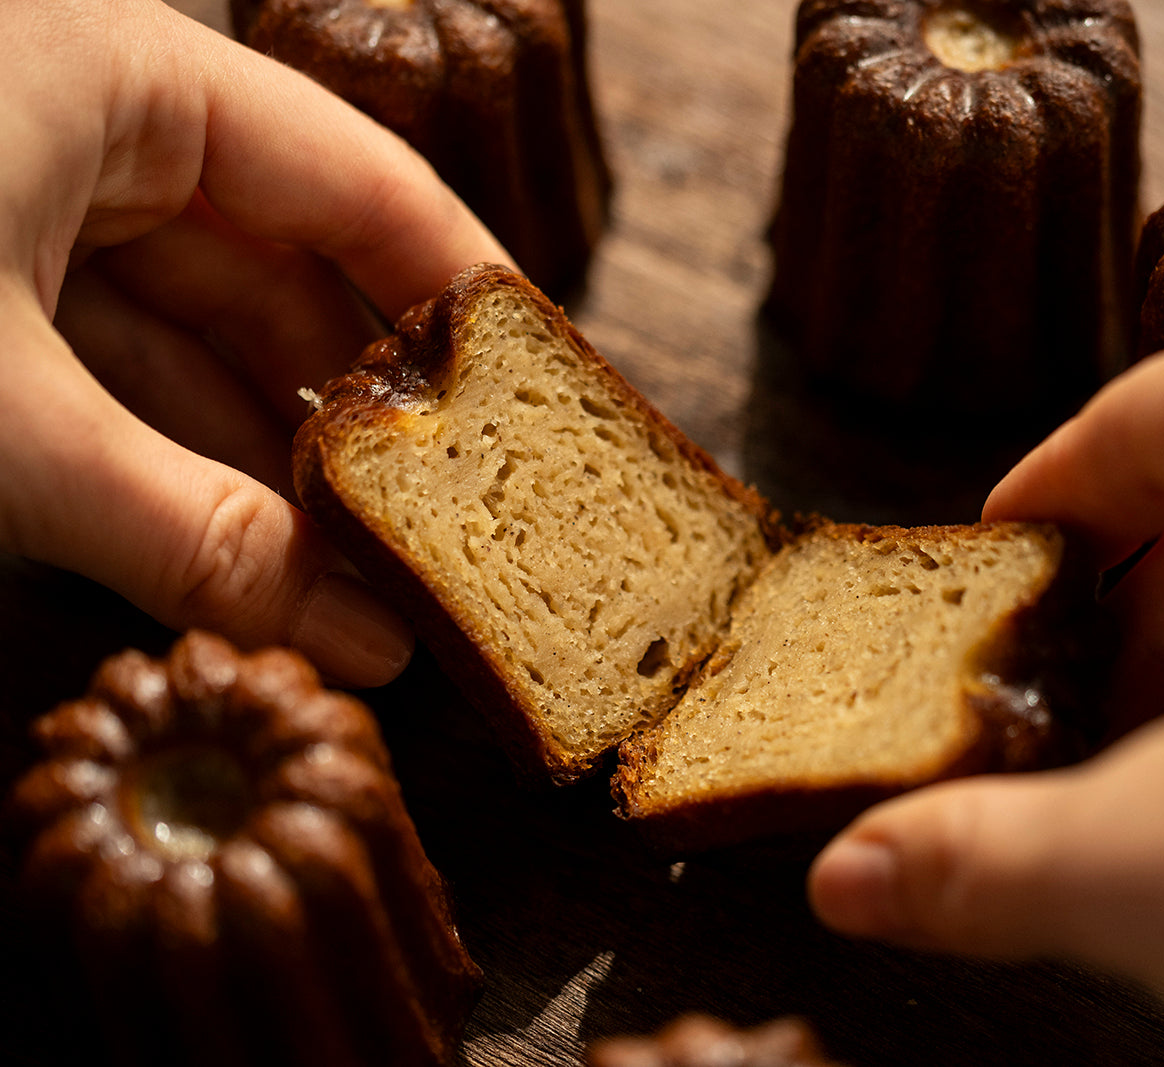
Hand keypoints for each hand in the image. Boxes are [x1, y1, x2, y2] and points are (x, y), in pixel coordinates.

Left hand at [0, 0, 507, 684]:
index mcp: (117, 76)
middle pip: (284, 278)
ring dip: (267, 470)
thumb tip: (361, 640)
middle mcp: (81, 126)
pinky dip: (167, 469)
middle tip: (450, 543)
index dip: (462, 296)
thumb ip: (192, 533)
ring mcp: (16, 213)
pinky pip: (104, 380)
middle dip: (360, 424)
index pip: (360, 183)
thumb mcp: (0, 427)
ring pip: (191, 343)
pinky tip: (244, 564)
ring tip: (365, 589)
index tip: (542, 404)